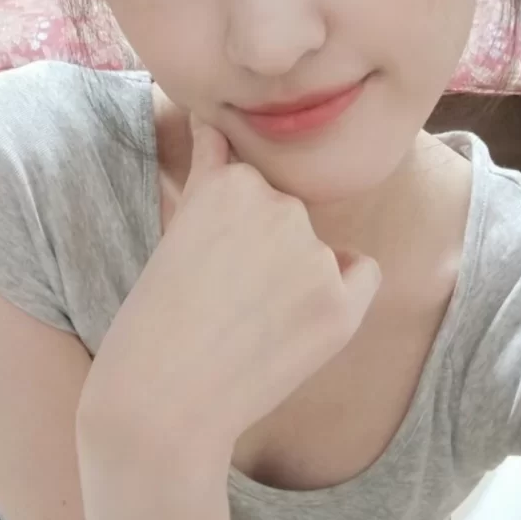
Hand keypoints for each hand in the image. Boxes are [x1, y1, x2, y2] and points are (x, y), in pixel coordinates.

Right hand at [104, 115, 381, 446]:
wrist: (161, 402)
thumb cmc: (156, 319)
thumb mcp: (177, 227)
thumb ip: (211, 171)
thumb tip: (214, 117)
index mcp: (233, 182)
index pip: (255, 187)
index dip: (232, 234)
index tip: (209, 270)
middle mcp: (279, 207)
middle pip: (289, 217)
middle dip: (268, 251)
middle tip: (224, 301)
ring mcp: (314, 255)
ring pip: (321, 250)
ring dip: (299, 277)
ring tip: (249, 324)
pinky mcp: (340, 304)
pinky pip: (364, 275)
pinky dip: (343, 293)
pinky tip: (298, 323)